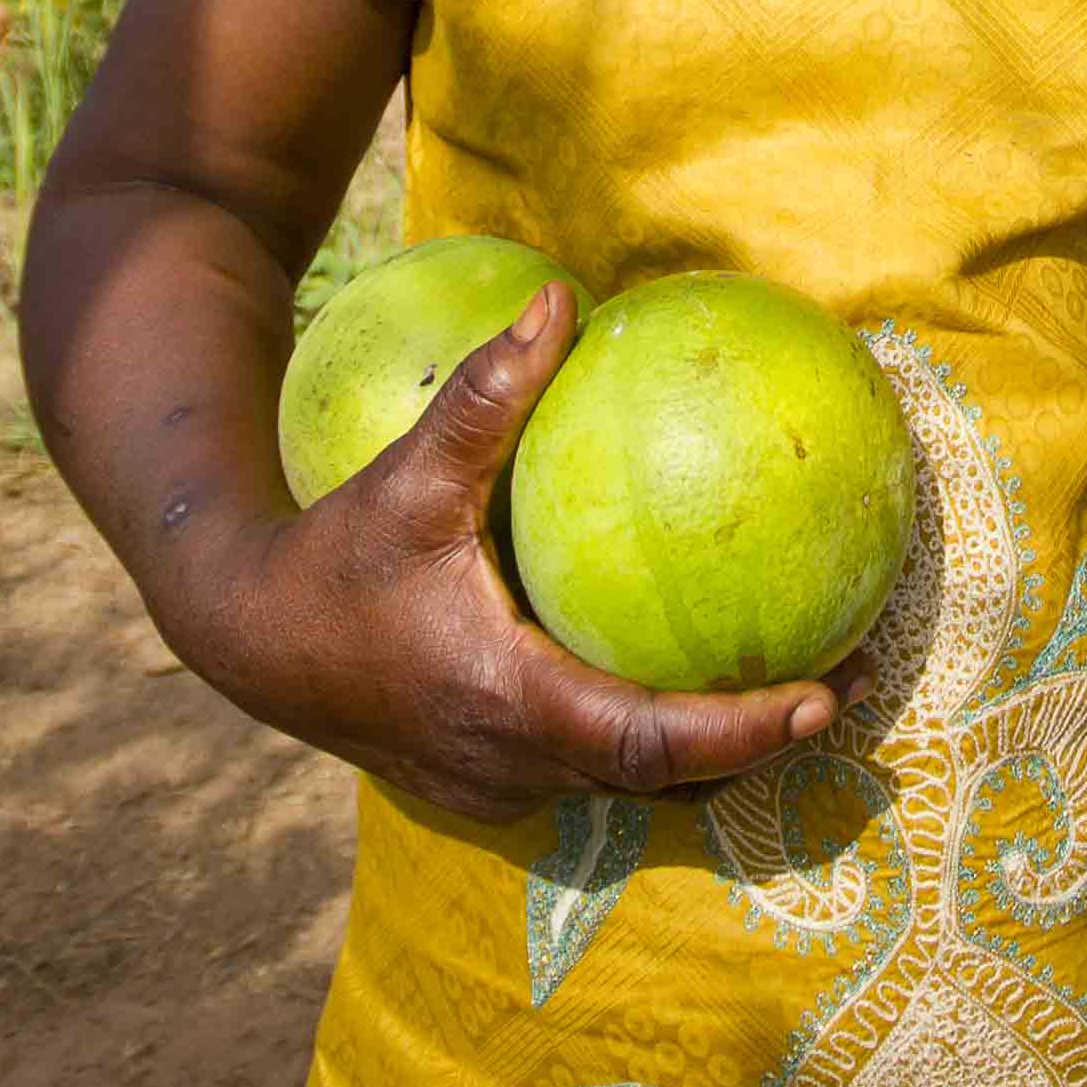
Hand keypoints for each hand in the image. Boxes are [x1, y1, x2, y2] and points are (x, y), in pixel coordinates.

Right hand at [173, 283, 841, 821]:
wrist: (246, 635)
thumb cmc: (331, 554)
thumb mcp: (409, 475)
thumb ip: (486, 395)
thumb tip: (561, 298)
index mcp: (506, 702)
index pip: (648, 740)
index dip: (740, 730)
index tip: (821, 701)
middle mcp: (511, 766)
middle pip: (659, 781)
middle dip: (752, 747)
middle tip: (841, 686)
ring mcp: (496, 786)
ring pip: (625, 787)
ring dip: (702, 752)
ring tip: (789, 689)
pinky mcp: (483, 783)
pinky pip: (588, 773)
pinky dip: (645, 743)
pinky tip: (681, 675)